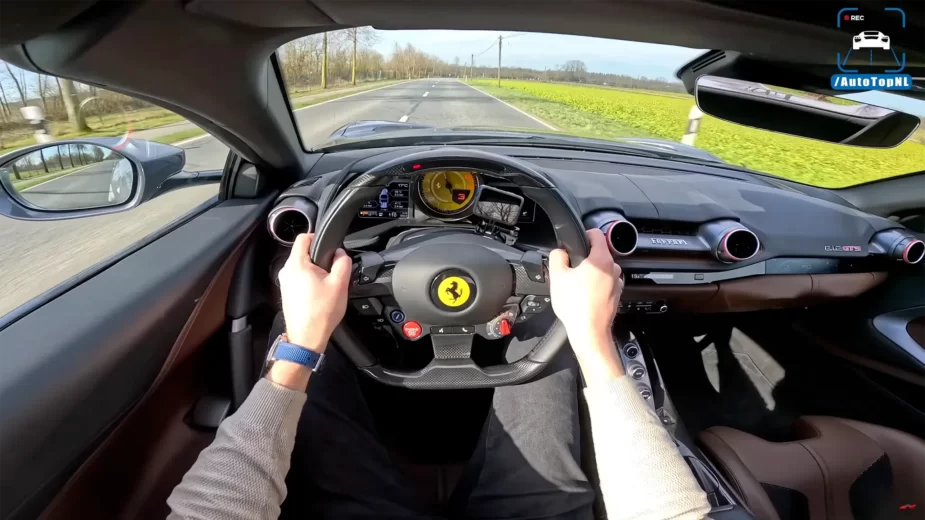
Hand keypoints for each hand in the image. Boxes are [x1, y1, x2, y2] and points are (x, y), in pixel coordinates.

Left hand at [277, 233, 351, 352]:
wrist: (307, 337)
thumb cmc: (321, 313)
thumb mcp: (340, 284)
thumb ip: (343, 263)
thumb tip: (341, 254)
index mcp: (296, 264)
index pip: (303, 237)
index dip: (318, 237)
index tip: (329, 246)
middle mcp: (286, 271)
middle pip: (303, 253)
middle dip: (319, 258)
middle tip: (332, 271)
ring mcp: (285, 283)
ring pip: (302, 267)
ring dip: (315, 272)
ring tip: (327, 286)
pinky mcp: (287, 293)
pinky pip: (299, 279)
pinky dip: (310, 282)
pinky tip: (320, 295)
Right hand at [548, 229, 624, 381]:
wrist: (589, 332)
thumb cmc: (575, 306)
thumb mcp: (557, 276)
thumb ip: (557, 256)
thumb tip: (560, 251)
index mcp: (601, 259)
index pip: (596, 234)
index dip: (584, 235)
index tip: (576, 243)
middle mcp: (613, 269)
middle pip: (598, 253)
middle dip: (585, 258)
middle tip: (571, 270)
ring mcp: (617, 283)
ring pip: (602, 269)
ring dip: (591, 273)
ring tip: (576, 286)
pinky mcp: (616, 295)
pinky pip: (605, 283)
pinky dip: (596, 285)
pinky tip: (584, 296)